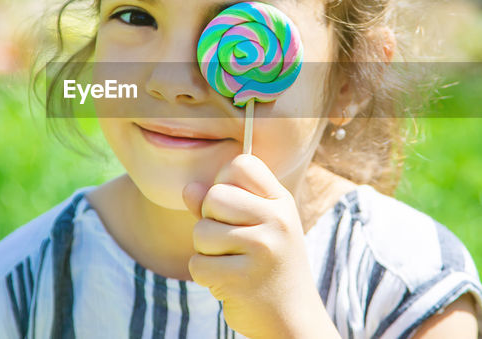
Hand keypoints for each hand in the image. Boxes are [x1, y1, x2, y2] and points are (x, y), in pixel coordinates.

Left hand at [181, 154, 339, 338]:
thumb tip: (188, 188)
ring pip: (201, 231)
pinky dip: (205, 276)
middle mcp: (277, 220)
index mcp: (281, 202)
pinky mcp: (243, 278)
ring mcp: (262, 249)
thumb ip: (222, 206)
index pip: (241, 164)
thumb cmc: (268, 266)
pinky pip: (197, 264)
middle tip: (229, 242)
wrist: (293, 317)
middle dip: (210, 220)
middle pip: (214, 196)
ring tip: (230, 263)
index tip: (232, 208)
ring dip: (205, 251)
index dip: (224, 182)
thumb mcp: (256, 228)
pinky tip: (228, 282)